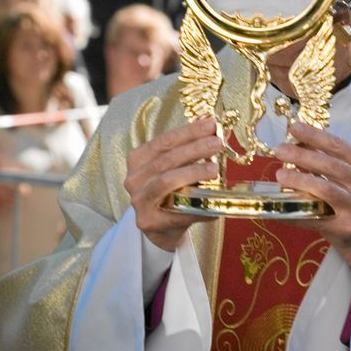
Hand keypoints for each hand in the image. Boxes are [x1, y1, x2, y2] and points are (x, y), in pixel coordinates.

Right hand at [124, 118, 219, 250]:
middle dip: (194, 148)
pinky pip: (177, 210)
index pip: (164, 141)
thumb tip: (209, 122)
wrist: (161, 228)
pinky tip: (214, 201)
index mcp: (138, 159)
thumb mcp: (176, 166)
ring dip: (193, 172)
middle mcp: (134, 179)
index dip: (188, 132)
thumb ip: (188, 146)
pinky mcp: (148, 221)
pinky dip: (197, 204)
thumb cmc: (171, 192)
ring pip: (167, 181)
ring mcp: (139, 201)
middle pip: (166, 159)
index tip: (210, 124)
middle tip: (217, 143)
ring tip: (215, 168)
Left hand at [275, 121, 350, 269]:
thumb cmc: (347, 195)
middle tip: (280, 150)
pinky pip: (316, 217)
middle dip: (303, 156)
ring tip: (280, 174)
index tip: (294, 128)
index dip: (316, 135)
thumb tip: (295, 139)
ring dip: (300, 180)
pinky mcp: (346, 228)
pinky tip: (279, 206)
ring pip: (326, 190)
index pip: (339, 146)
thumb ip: (323, 156)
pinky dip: (295, 211)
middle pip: (332, 166)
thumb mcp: (342, 173)